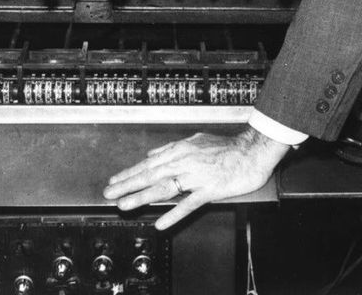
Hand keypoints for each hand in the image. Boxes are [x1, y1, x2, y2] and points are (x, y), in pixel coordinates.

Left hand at [103, 127, 288, 229]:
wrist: (252, 152)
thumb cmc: (226, 147)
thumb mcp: (195, 139)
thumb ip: (172, 147)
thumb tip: (152, 153)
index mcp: (180, 150)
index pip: (149, 163)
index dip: (130, 173)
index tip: (114, 180)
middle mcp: (185, 162)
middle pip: (151, 175)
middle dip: (127, 185)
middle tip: (109, 194)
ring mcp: (196, 176)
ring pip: (164, 188)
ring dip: (142, 197)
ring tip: (125, 206)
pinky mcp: (210, 190)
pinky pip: (189, 203)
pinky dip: (174, 213)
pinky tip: (160, 222)